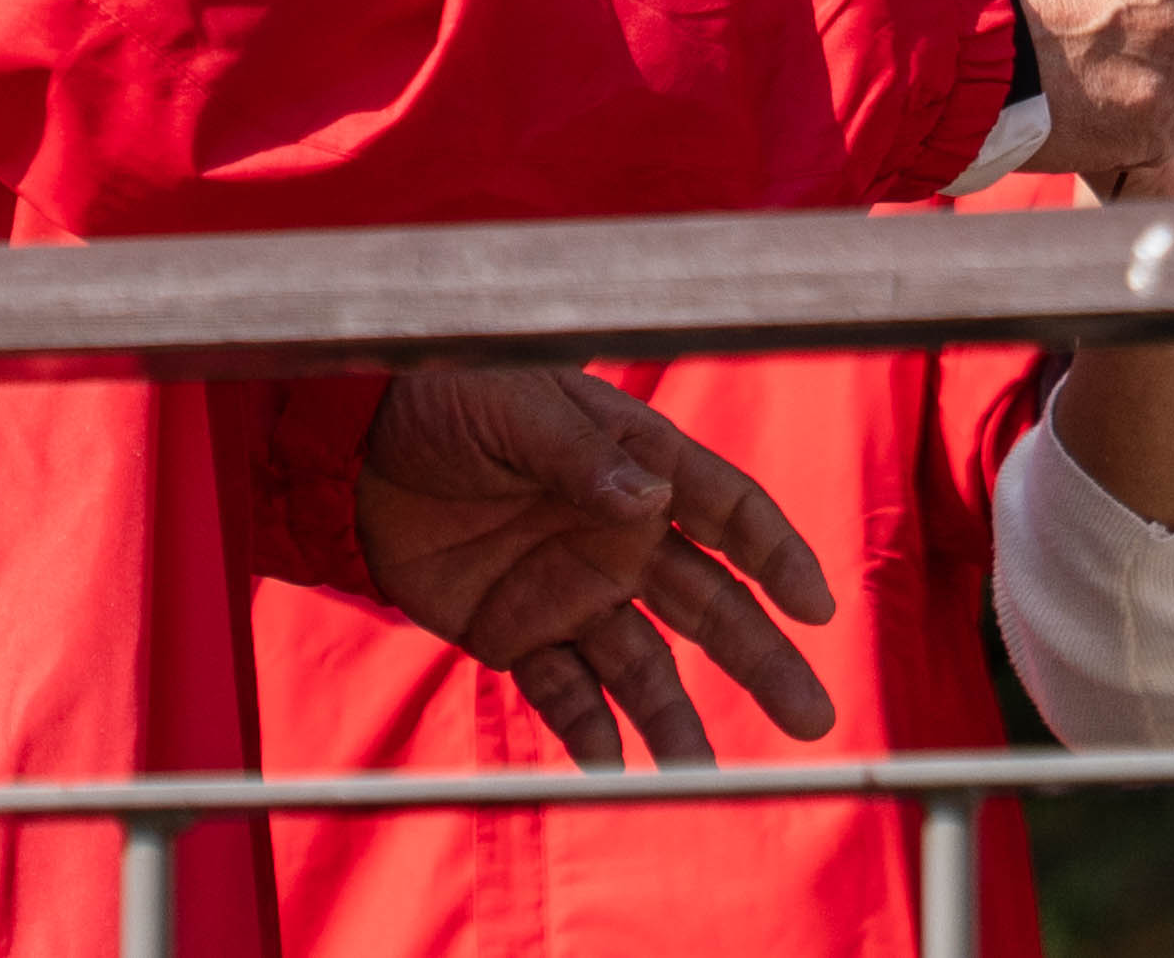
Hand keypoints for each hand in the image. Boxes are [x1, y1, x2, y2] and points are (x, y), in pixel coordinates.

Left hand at [356, 368, 838, 768]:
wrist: (356, 443)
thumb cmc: (449, 396)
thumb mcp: (515, 406)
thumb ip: (579, 457)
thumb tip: (649, 502)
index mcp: (635, 464)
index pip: (726, 512)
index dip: (775, 555)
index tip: (816, 606)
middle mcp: (619, 535)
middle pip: (707, 605)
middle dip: (761, 659)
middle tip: (811, 717)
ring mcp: (570, 589)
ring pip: (644, 665)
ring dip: (675, 719)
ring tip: (703, 778)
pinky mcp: (516, 632)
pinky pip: (564, 690)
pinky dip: (589, 731)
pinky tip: (611, 770)